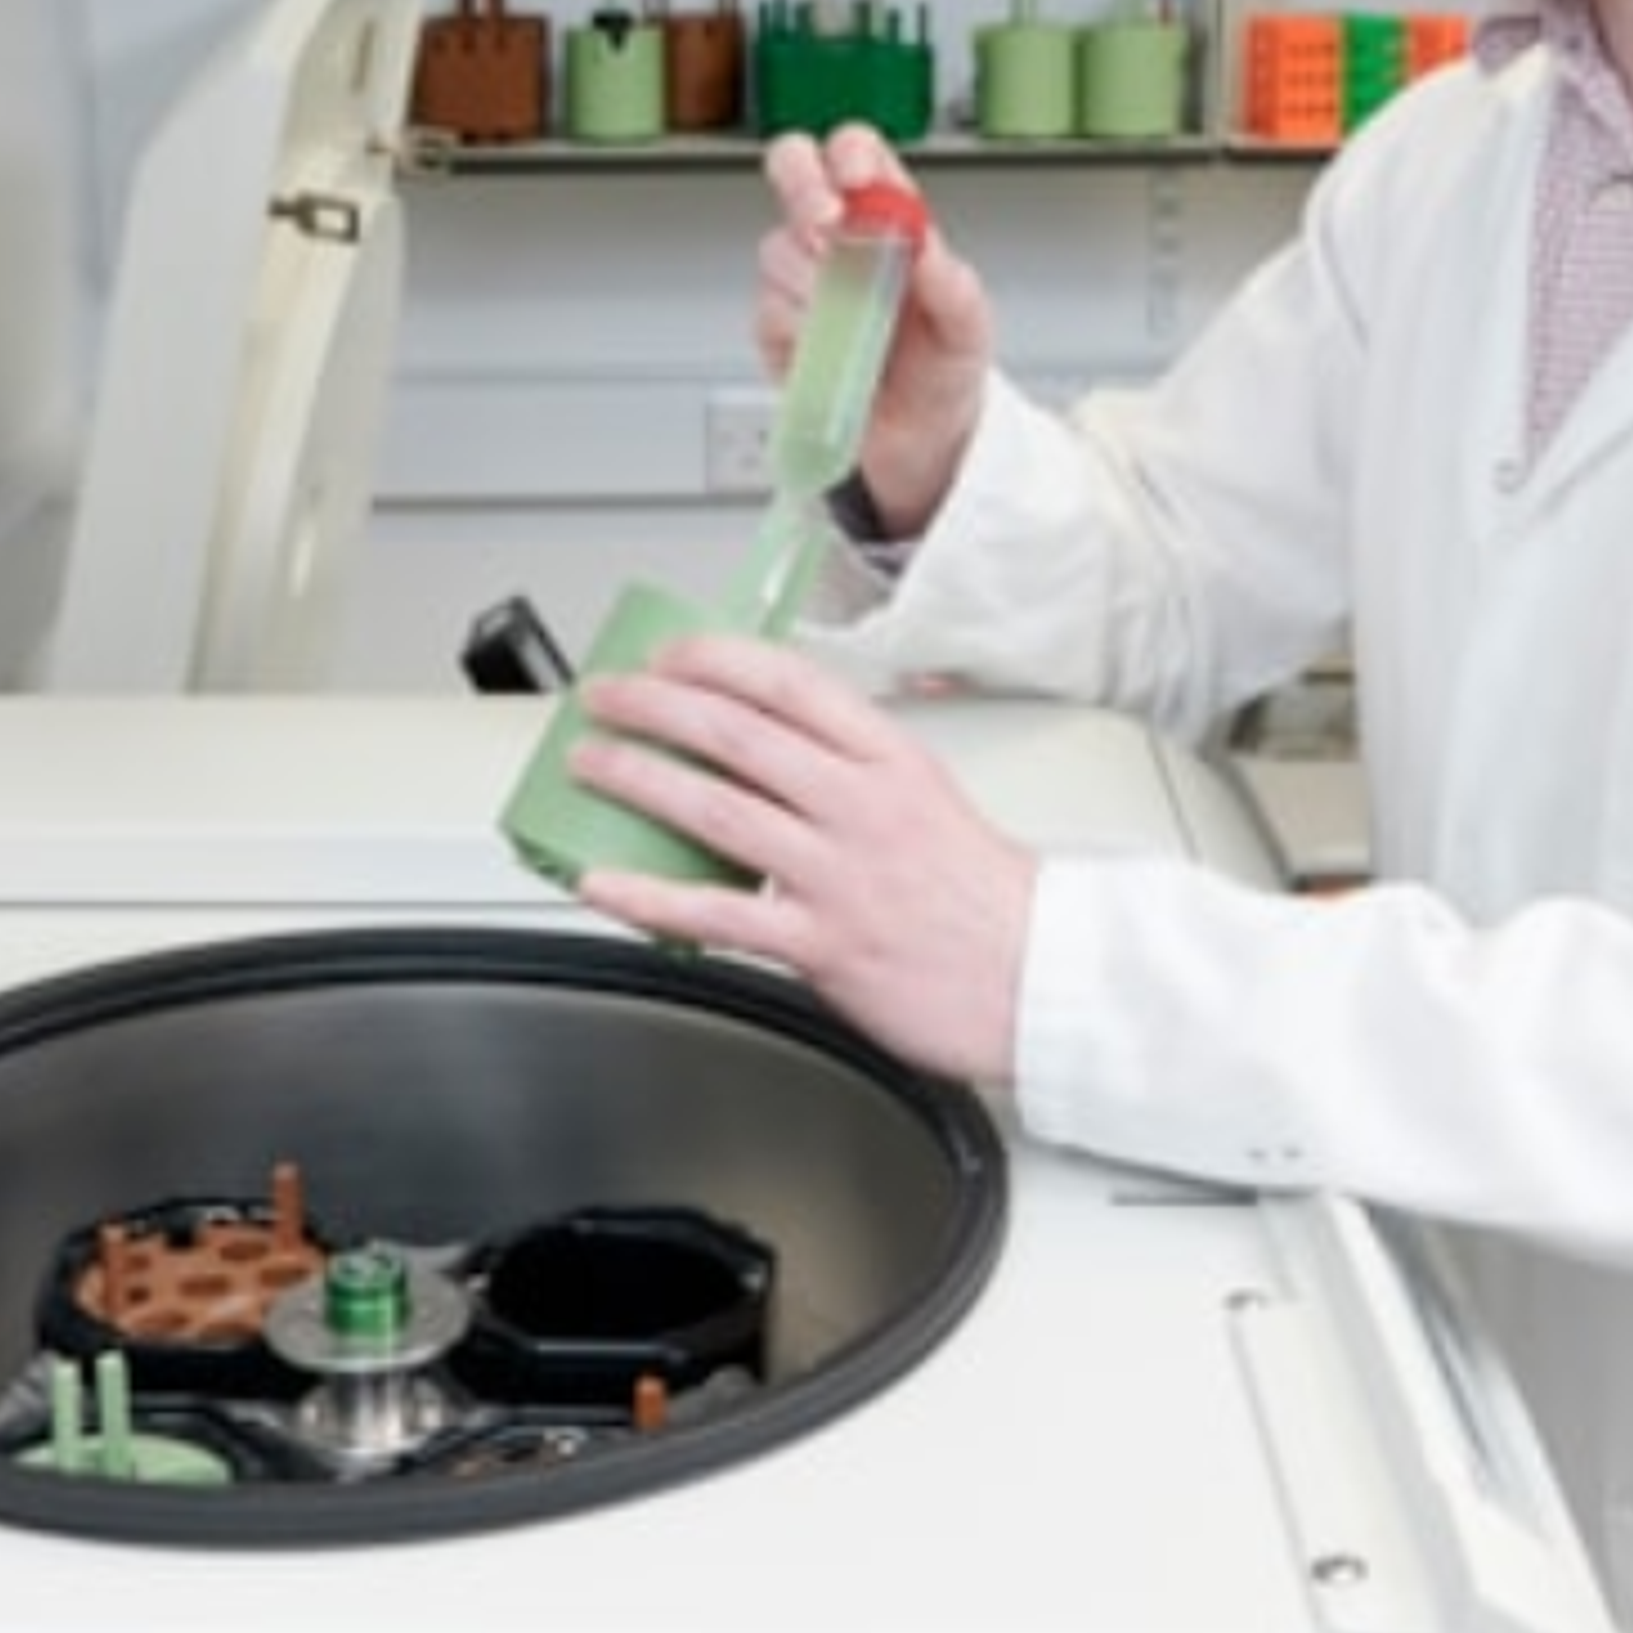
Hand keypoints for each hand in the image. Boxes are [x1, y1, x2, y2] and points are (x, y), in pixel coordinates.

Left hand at [564, 626, 1036, 1085]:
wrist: (1043, 979)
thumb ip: (853, 767)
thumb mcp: (929, 797)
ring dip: (639, 777)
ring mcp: (838, 873)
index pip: (790, 683)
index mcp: (891, 759)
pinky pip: (717, 912)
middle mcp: (861, 805)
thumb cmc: (986, 898)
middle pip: (737, 733)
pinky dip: (649, 895)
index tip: (671, 654)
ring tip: (589, 763)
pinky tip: (604, 882)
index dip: (718, 659)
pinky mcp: (823, 943)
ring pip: (717, 808)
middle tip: (606, 696)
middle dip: (656, 705)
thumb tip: (773, 742)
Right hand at [759, 123, 993, 536]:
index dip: (849, 154)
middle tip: (828, 229)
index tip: (859, 185)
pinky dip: (802, 336)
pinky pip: (769, 314)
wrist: (919, 442)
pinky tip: (835, 355)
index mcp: (888, 218)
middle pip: (793, 167)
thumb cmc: (943, 370)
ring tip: (863, 330)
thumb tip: (929, 253)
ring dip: (818, 288)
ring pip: (778, 250)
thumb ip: (954, 288)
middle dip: (803, 187)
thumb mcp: (969, 330)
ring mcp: (801, 279)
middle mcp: (837, 237)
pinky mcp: (776, 328)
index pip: (856, 152)